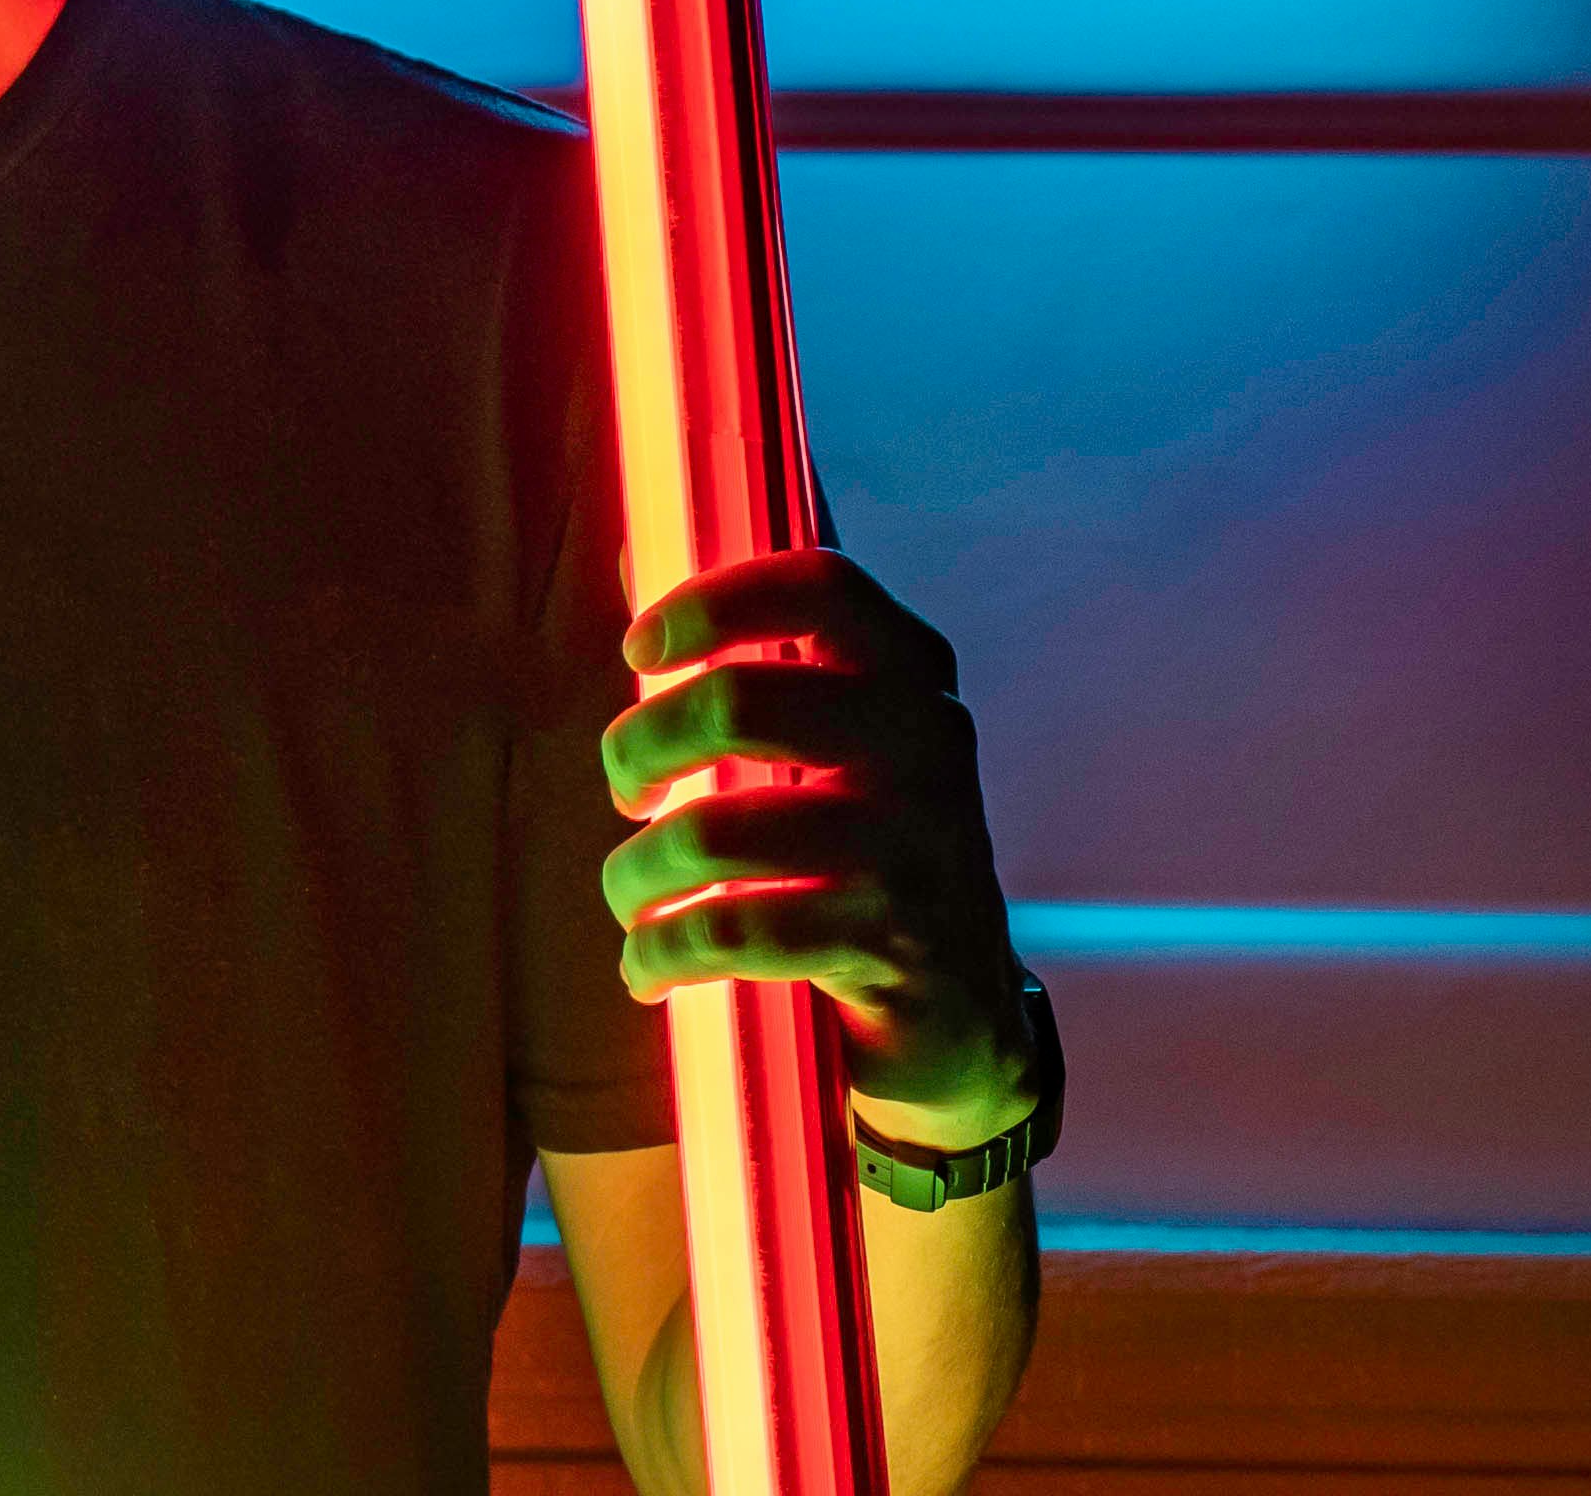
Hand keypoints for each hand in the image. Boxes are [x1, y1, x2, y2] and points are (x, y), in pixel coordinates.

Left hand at [596, 549, 1039, 1141]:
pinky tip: (646, 966)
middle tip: (627, 789)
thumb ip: (764, 673)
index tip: (640, 653)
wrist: (964, 1016)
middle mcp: (926, 748)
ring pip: (716, 832)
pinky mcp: (888, 945)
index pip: (820, 586)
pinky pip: (730, 933)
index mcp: (911, 679)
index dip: (712, 601)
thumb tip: (636, 574)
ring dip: (636, 872)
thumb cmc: (865, 857)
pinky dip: (661, 952)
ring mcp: (914, 848)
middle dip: (640, 747)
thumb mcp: (843, 752)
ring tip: (631, 896)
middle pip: (740, 703)